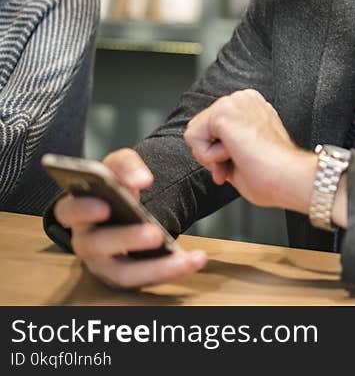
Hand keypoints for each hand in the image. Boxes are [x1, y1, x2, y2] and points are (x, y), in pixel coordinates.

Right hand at [53, 148, 206, 288]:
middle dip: (127, 239)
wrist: (129, 207)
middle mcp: (87, 241)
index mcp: (78, 211)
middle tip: (154, 234)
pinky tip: (194, 260)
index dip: (83, 210)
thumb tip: (141, 180)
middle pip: (97, 246)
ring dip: (156, 268)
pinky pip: (147, 280)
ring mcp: (104, 263)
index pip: (68, 212)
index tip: (105, 206)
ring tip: (185, 259)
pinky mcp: (126, 276)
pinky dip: (171, 271)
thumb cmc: (116, 187)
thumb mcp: (119, 166)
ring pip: (124, 273)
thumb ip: (127, 165)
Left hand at [184, 89, 316, 211]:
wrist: (287, 176)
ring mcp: (234, 102)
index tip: (237, 163)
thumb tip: (205, 151)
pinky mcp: (223, 111)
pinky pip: (193, 138)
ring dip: (212, 155)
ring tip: (239, 158)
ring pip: (196, 133)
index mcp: (253, 106)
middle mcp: (244, 99)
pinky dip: (209, 156)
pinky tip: (234, 154)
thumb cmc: (275, 173)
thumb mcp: (245, 152)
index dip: (219, 153)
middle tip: (232, 166)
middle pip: (201, 128)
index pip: (214, 128)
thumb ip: (225, 145)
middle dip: (212, 155)